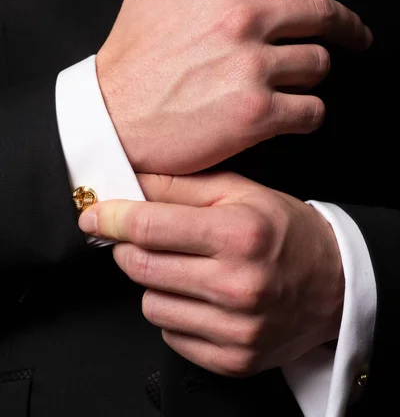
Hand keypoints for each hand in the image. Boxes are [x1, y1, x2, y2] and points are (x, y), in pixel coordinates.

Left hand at [79, 172, 344, 376]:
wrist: (332, 282)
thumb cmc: (285, 230)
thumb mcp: (241, 191)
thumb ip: (183, 185)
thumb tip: (131, 181)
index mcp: (240, 234)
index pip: (151, 227)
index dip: (112, 218)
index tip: (94, 215)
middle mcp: (239, 284)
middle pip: (142, 268)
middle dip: (131, 248)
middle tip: (147, 237)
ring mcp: (237, 328)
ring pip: (151, 305)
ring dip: (156, 284)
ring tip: (187, 268)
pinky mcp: (235, 359)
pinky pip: (172, 336)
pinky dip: (176, 315)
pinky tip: (201, 297)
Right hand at [97, 0, 379, 173]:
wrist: (111, 121)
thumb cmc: (130, 62)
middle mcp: (244, 21)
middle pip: (324, 13)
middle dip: (349, 25)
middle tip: (356, 35)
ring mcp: (253, 68)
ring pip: (319, 65)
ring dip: (312, 74)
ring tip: (293, 82)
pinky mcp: (258, 114)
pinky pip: (312, 111)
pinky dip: (307, 113)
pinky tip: (288, 113)